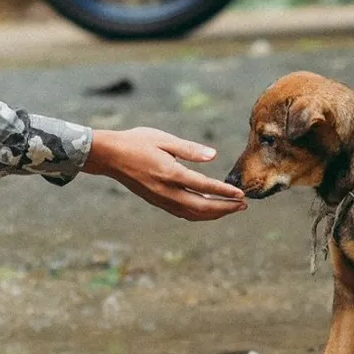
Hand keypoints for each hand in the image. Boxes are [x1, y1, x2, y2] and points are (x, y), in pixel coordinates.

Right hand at [84, 127, 248, 220]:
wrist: (109, 156)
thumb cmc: (137, 142)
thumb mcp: (163, 139)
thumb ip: (189, 149)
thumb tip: (213, 156)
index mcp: (170, 173)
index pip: (204, 187)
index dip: (224, 192)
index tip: (241, 195)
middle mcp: (166, 191)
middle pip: (202, 207)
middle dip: (225, 208)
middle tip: (243, 205)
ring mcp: (161, 199)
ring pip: (192, 214)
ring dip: (214, 214)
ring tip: (231, 209)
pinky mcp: (157, 201)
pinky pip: (182, 213)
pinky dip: (199, 214)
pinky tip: (208, 210)